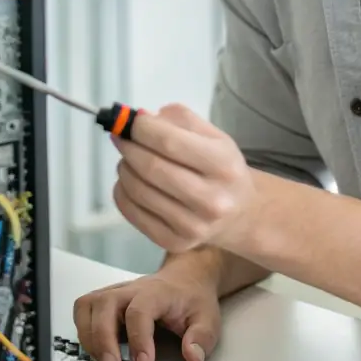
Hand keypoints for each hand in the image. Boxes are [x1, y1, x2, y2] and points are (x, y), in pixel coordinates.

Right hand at [72, 262, 221, 360]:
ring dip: (90, 336)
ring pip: (87, 305)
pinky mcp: (104, 301)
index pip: (140, 310)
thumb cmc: (192, 300)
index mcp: (157, 292)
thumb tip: (193, 358)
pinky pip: (83, 310)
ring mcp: (114, 293)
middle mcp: (130, 289)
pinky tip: (98, 350)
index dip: (139, 339)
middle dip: (103, 338)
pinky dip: (84, 331)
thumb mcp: (208, 319)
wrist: (184, 278)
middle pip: (105, 304)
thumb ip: (202, 338)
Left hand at [113, 103, 259, 254]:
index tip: (128, 121)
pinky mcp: (174, 242)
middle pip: (152, 168)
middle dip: (129, 148)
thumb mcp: (214, 137)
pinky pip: (132, 213)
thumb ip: (179, 120)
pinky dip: (122, 192)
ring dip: (124, 169)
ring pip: (139, 191)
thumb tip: (140, 118)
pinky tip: (129, 182)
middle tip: (121, 138)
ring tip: (128, 160)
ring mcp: (192, 226)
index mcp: (223, 165)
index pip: (170, 142)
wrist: (239, 214)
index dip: (141, 129)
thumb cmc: (221, 169)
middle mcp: (211, 200)